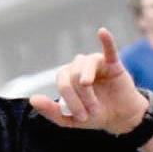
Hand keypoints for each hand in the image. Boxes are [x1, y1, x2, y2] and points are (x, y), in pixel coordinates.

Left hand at [30, 28, 147, 133]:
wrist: (119, 117)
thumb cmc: (93, 115)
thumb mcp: (69, 119)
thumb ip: (50, 110)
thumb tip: (33, 99)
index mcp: (67, 77)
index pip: (63, 82)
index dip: (70, 100)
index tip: (82, 118)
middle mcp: (79, 66)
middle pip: (73, 76)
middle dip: (81, 98)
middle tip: (91, 113)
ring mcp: (95, 63)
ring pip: (86, 68)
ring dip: (89, 91)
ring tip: (97, 107)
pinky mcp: (113, 63)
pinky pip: (109, 49)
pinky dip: (106, 40)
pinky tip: (102, 32)